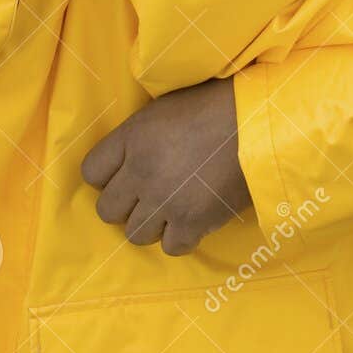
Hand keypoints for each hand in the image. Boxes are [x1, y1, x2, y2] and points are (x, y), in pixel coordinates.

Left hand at [81, 78, 250, 254]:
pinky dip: (181, 237)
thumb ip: (139, 136)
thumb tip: (128, 159)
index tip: (126, 175)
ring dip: (152, 224)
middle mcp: (141, 172)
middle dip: (127, 204)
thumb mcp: (166, 108)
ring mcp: (165, 200)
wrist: (262, 122)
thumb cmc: (217, 105)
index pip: (90, 172)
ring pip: (134, 234)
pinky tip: (192, 221)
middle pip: (107, 210)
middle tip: (150, 194)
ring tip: (173, 209)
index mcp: (132, 137)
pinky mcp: (193, 222)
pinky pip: (170, 247)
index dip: (107, 176)